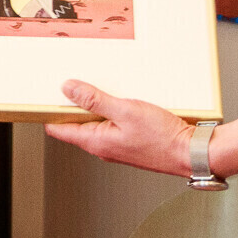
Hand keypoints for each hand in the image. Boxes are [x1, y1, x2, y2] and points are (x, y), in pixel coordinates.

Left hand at [44, 81, 192, 178]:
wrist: (191, 153)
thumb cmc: (163, 139)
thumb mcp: (125, 111)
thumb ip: (95, 100)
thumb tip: (69, 89)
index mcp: (95, 141)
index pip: (58, 129)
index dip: (49, 111)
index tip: (46, 96)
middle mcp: (103, 147)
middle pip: (76, 124)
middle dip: (73, 105)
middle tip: (75, 85)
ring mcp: (116, 146)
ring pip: (96, 123)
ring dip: (96, 106)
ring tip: (103, 89)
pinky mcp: (130, 143)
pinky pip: (113, 125)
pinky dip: (112, 111)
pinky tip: (123, 101)